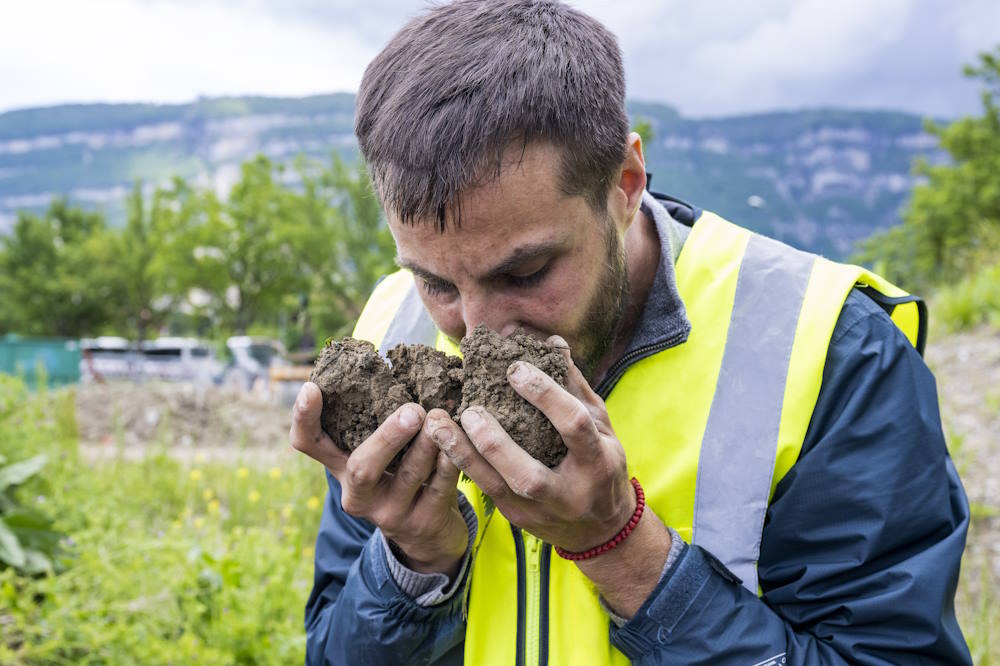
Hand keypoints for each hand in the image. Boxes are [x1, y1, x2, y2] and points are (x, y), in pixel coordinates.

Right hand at [289, 382, 468, 574]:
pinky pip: (440, 488)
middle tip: (413, 410)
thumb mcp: (380, 452)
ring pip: (409, 476)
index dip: (304, 417)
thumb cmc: (401, 474)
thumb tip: (394, 362)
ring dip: (427, 443)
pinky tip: (460, 441)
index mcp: (341, 466)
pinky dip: (451, 461)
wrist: (427, 535)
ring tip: (442, 417)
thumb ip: (376, 419)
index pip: (308, 443)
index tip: (311, 388)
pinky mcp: (423, 522)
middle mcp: (358, 493)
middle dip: (388, 436)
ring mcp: (390, 513)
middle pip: (363, 468)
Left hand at [430, 336, 635, 552]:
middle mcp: (568, 493)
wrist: (598, 530)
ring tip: (437, 424)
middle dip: (495, 441)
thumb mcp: (601, 427)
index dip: (546, 395)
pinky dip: (462, 463)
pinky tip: (441, 441)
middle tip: (470, 408)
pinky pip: (485, 490)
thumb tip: (553, 344)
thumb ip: (576, 389)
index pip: (573, 426)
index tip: (515, 369)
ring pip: (496, 487)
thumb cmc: (601, 465)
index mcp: (598, 463)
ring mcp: (539, 511)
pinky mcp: (516, 517)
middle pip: (527, 474)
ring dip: (464, 454)